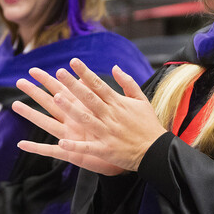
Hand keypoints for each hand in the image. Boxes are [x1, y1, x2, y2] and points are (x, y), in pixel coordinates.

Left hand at [14, 59, 164, 173]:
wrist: (157, 151)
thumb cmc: (148, 124)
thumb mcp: (142, 99)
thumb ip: (127, 82)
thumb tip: (115, 67)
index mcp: (118, 103)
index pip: (98, 84)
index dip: (85, 72)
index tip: (73, 62)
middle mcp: (111, 116)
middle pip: (89, 98)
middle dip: (73, 85)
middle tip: (59, 72)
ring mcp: (108, 133)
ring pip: (86, 119)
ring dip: (71, 109)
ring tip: (56, 98)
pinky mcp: (106, 149)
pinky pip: (88, 147)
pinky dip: (75, 146)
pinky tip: (61, 142)